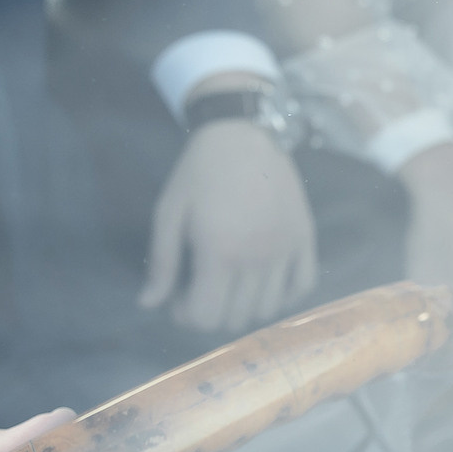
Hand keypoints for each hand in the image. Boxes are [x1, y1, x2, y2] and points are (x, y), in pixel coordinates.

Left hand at [138, 116, 318, 334]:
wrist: (242, 132)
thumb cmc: (198, 171)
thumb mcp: (169, 213)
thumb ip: (162, 263)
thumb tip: (149, 305)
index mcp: (220, 251)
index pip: (206, 317)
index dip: (186, 315)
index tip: (179, 296)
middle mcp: (257, 256)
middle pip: (236, 319)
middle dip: (212, 312)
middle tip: (201, 287)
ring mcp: (285, 248)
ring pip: (268, 309)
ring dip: (245, 306)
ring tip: (231, 283)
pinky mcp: (304, 237)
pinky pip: (302, 286)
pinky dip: (284, 294)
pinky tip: (264, 280)